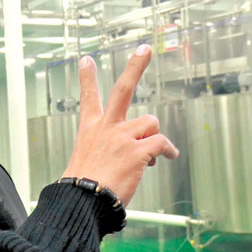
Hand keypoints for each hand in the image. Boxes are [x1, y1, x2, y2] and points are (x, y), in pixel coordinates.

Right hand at [62, 45, 178, 205]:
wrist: (83, 202)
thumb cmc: (83, 189)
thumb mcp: (85, 163)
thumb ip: (107, 153)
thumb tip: (134, 156)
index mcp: (91, 130)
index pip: (88, 98)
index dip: (88, 78)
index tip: (87, 60)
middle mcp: (107, 128)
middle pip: (123, 89)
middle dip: (135, 66)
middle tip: (144, 49)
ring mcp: (123, 137)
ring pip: (150, 123)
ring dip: (154, 137)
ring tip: (152, 156)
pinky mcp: (138, 151)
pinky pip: (161, 143)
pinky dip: (167, 150)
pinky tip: (168, 157)